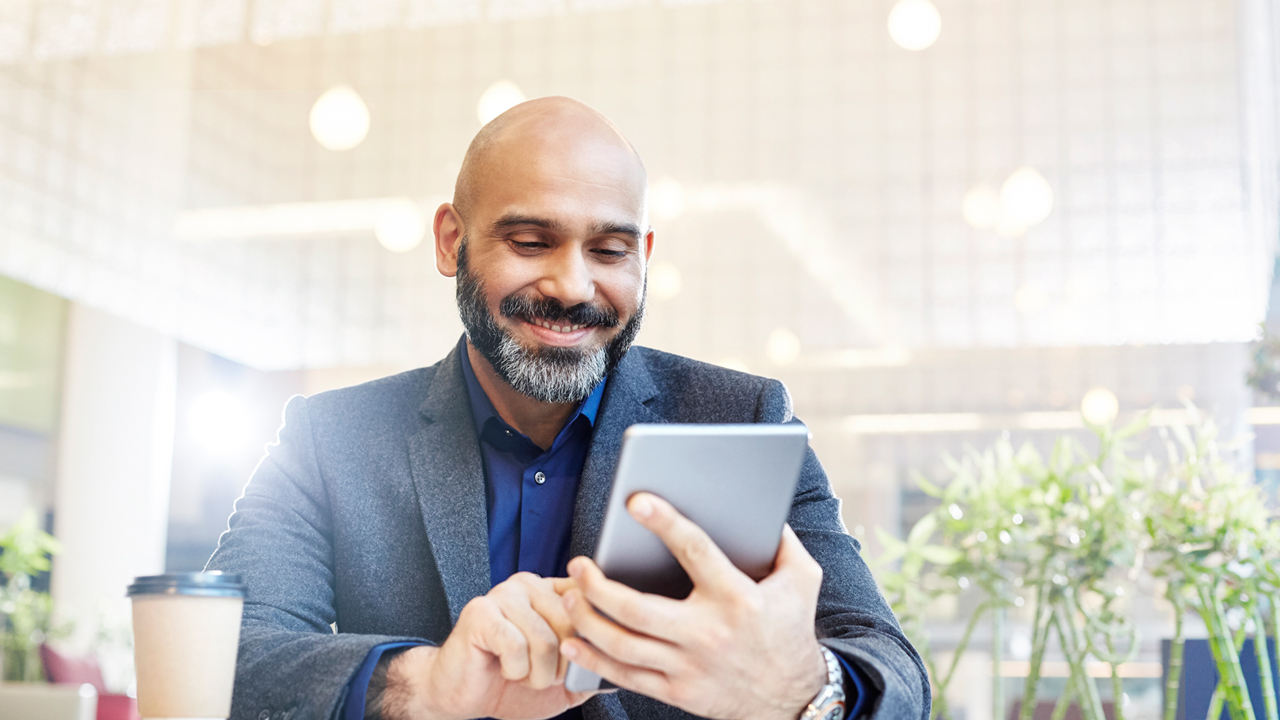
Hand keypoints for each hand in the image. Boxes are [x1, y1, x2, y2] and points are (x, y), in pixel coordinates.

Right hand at [385, 572, 595, 719]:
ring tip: (521, 674)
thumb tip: (625, 673)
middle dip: (561, 665)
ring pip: (546, 639)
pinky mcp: (480, 612)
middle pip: (572, 624)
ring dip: (537, 674)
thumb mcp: (562, 681)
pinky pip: (516, 646)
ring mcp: (503, 594)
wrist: (462, 695)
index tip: (579, 656)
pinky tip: (503, 668)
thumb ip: (591, 669)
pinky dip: (515, 671)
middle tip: (540, 674)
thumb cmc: (510, 683)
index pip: (590, 600)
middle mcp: (530, 585)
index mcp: (552, 592)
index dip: (592, 637)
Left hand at [559, 492, 827, 719]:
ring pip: (624, 645)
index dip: (664, 523)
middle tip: (578, 564)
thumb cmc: (792, 630)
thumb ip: (783, 542)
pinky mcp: (679, 693)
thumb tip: (763, 507)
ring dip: (588, 620)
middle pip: (638, 609)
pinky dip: (594, 659)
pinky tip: (575, 640)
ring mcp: (690, 667)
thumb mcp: (802, 580)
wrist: (794, 699)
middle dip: (598, 586)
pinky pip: (627, 677)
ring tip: (571, 595)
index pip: (695, 551)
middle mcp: (709, 633)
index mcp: (737, 597)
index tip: (635, 502)